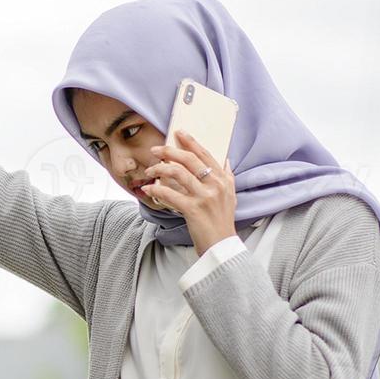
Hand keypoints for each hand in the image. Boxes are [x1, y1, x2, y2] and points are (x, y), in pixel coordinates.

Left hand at [145, 129, 236, 254]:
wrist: (222, 245)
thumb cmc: (223, 220)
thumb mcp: (231, 195)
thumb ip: (227, 176)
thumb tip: (225, 160)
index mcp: (223, 179)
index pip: (205, 155)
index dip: (191, 142)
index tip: (178, 133)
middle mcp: (215, 185)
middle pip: (189, 160)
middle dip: (169, 151)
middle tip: (155, 150)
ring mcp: (204, 197)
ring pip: (178, 173)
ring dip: (159, 169)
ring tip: (150, 171)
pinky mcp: (193, 209)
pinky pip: (170, 194)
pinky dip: (156, 190)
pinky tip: (148, 189)